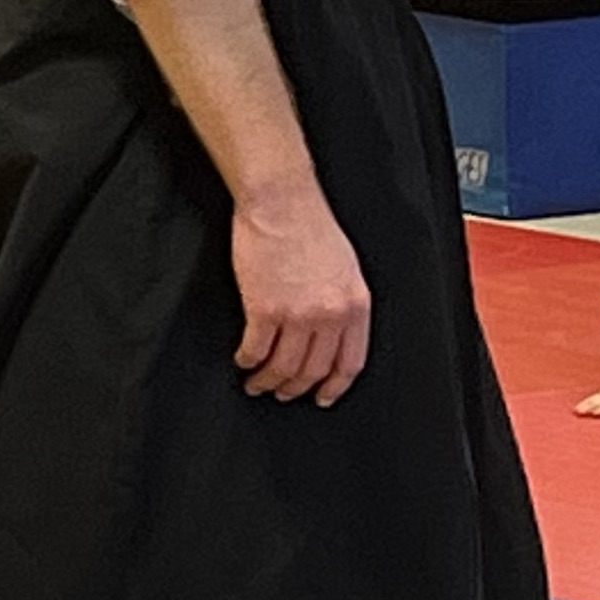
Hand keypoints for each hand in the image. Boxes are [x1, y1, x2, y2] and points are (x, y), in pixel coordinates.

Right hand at [234, 182, 369, 403]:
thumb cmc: (311, 226)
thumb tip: (333, 333)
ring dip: (268, 381)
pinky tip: (244, 360)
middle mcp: (329, 314)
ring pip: (284, 368)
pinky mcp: (264, 308)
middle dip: (296, 389)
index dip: (334, 386)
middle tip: (284, 392)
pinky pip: (256, 349)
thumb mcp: (346, 268)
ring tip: (258, 382)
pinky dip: (248, 360)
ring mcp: (297, 313)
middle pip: (313, 371)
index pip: (349, 362)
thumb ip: (343, 303)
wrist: (283, 202)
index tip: (323, 397)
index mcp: (354, 304)